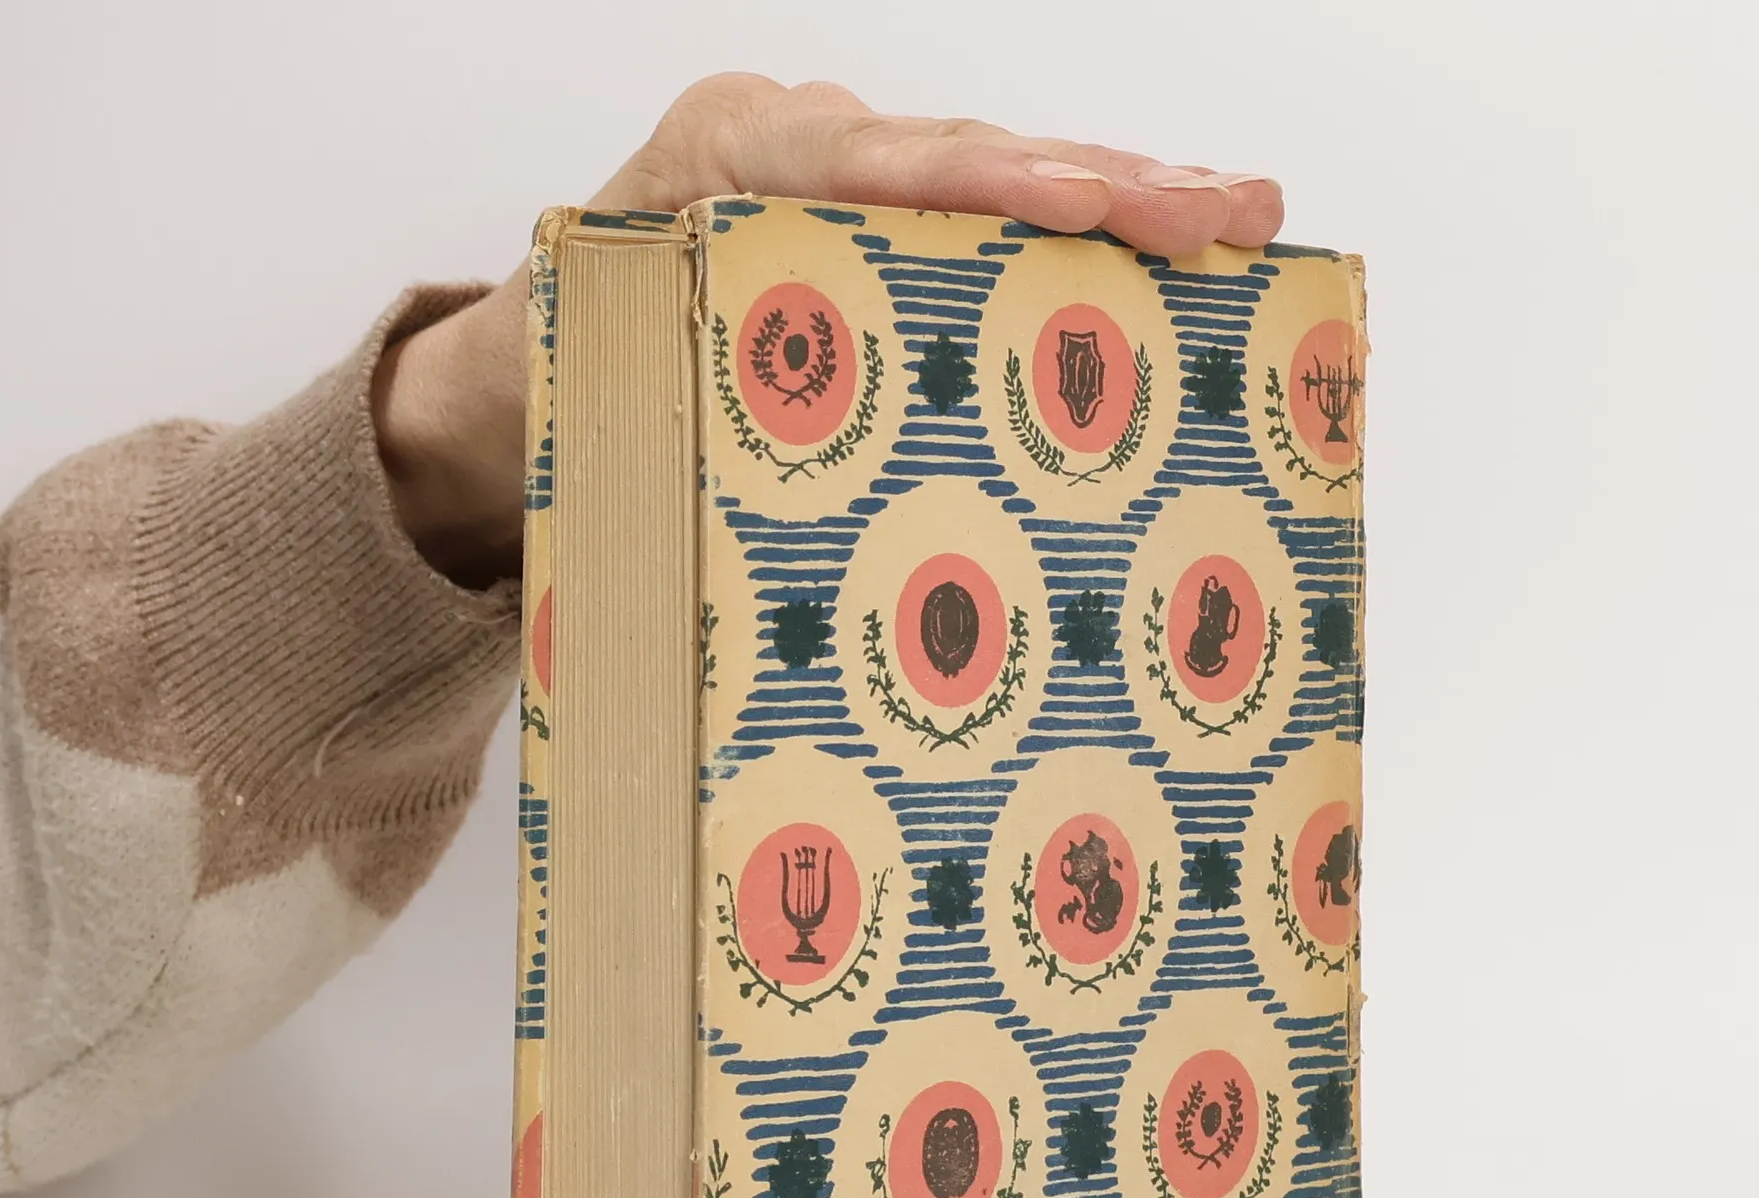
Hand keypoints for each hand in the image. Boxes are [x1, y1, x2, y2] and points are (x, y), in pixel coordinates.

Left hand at [376, 73, 1284, 585]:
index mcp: (720, 156)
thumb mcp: (587, 374)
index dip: (989, 187)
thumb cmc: (553, 373)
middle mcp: (796, 141)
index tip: (1087, 204)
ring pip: (1000, 172)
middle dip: (1108, 178)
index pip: (876, 164)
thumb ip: (668, 390)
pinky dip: (1084, 222)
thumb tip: (751, 494)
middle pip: (970, 154)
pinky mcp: (879, 216)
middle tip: (1229, 210)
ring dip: (1129, 191)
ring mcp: (846, 171)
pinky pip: (990, 211)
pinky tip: (1175, 234)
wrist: (513, 357)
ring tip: (1245, 212)